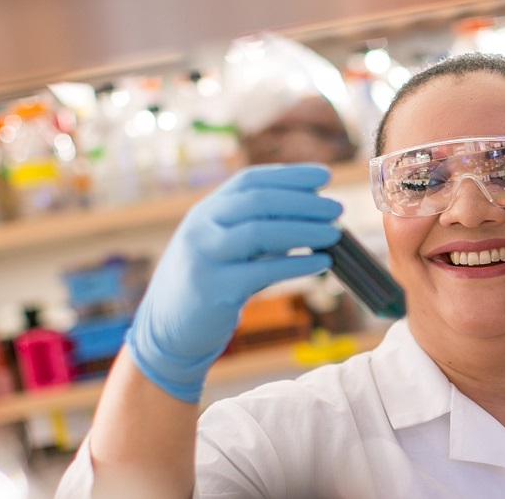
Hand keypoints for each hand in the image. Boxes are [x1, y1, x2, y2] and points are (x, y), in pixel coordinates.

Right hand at [126, 164, 341, 401]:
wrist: (167, 330)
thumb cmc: (209, 283)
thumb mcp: (225, 246)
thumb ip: (256, 227)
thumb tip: (313, 214)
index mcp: (206, 211)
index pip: (250, 180)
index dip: (290, 175)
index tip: (324, 176)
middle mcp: (201, 228)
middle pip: (257, 201)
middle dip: (302, 202)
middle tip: (337, 208)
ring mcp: (204, 258)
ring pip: (260, 233)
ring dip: (304, 230)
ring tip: (335, 233)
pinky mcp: (213, 290)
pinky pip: (263, 271)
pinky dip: (297, 264)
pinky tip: (322, 262)